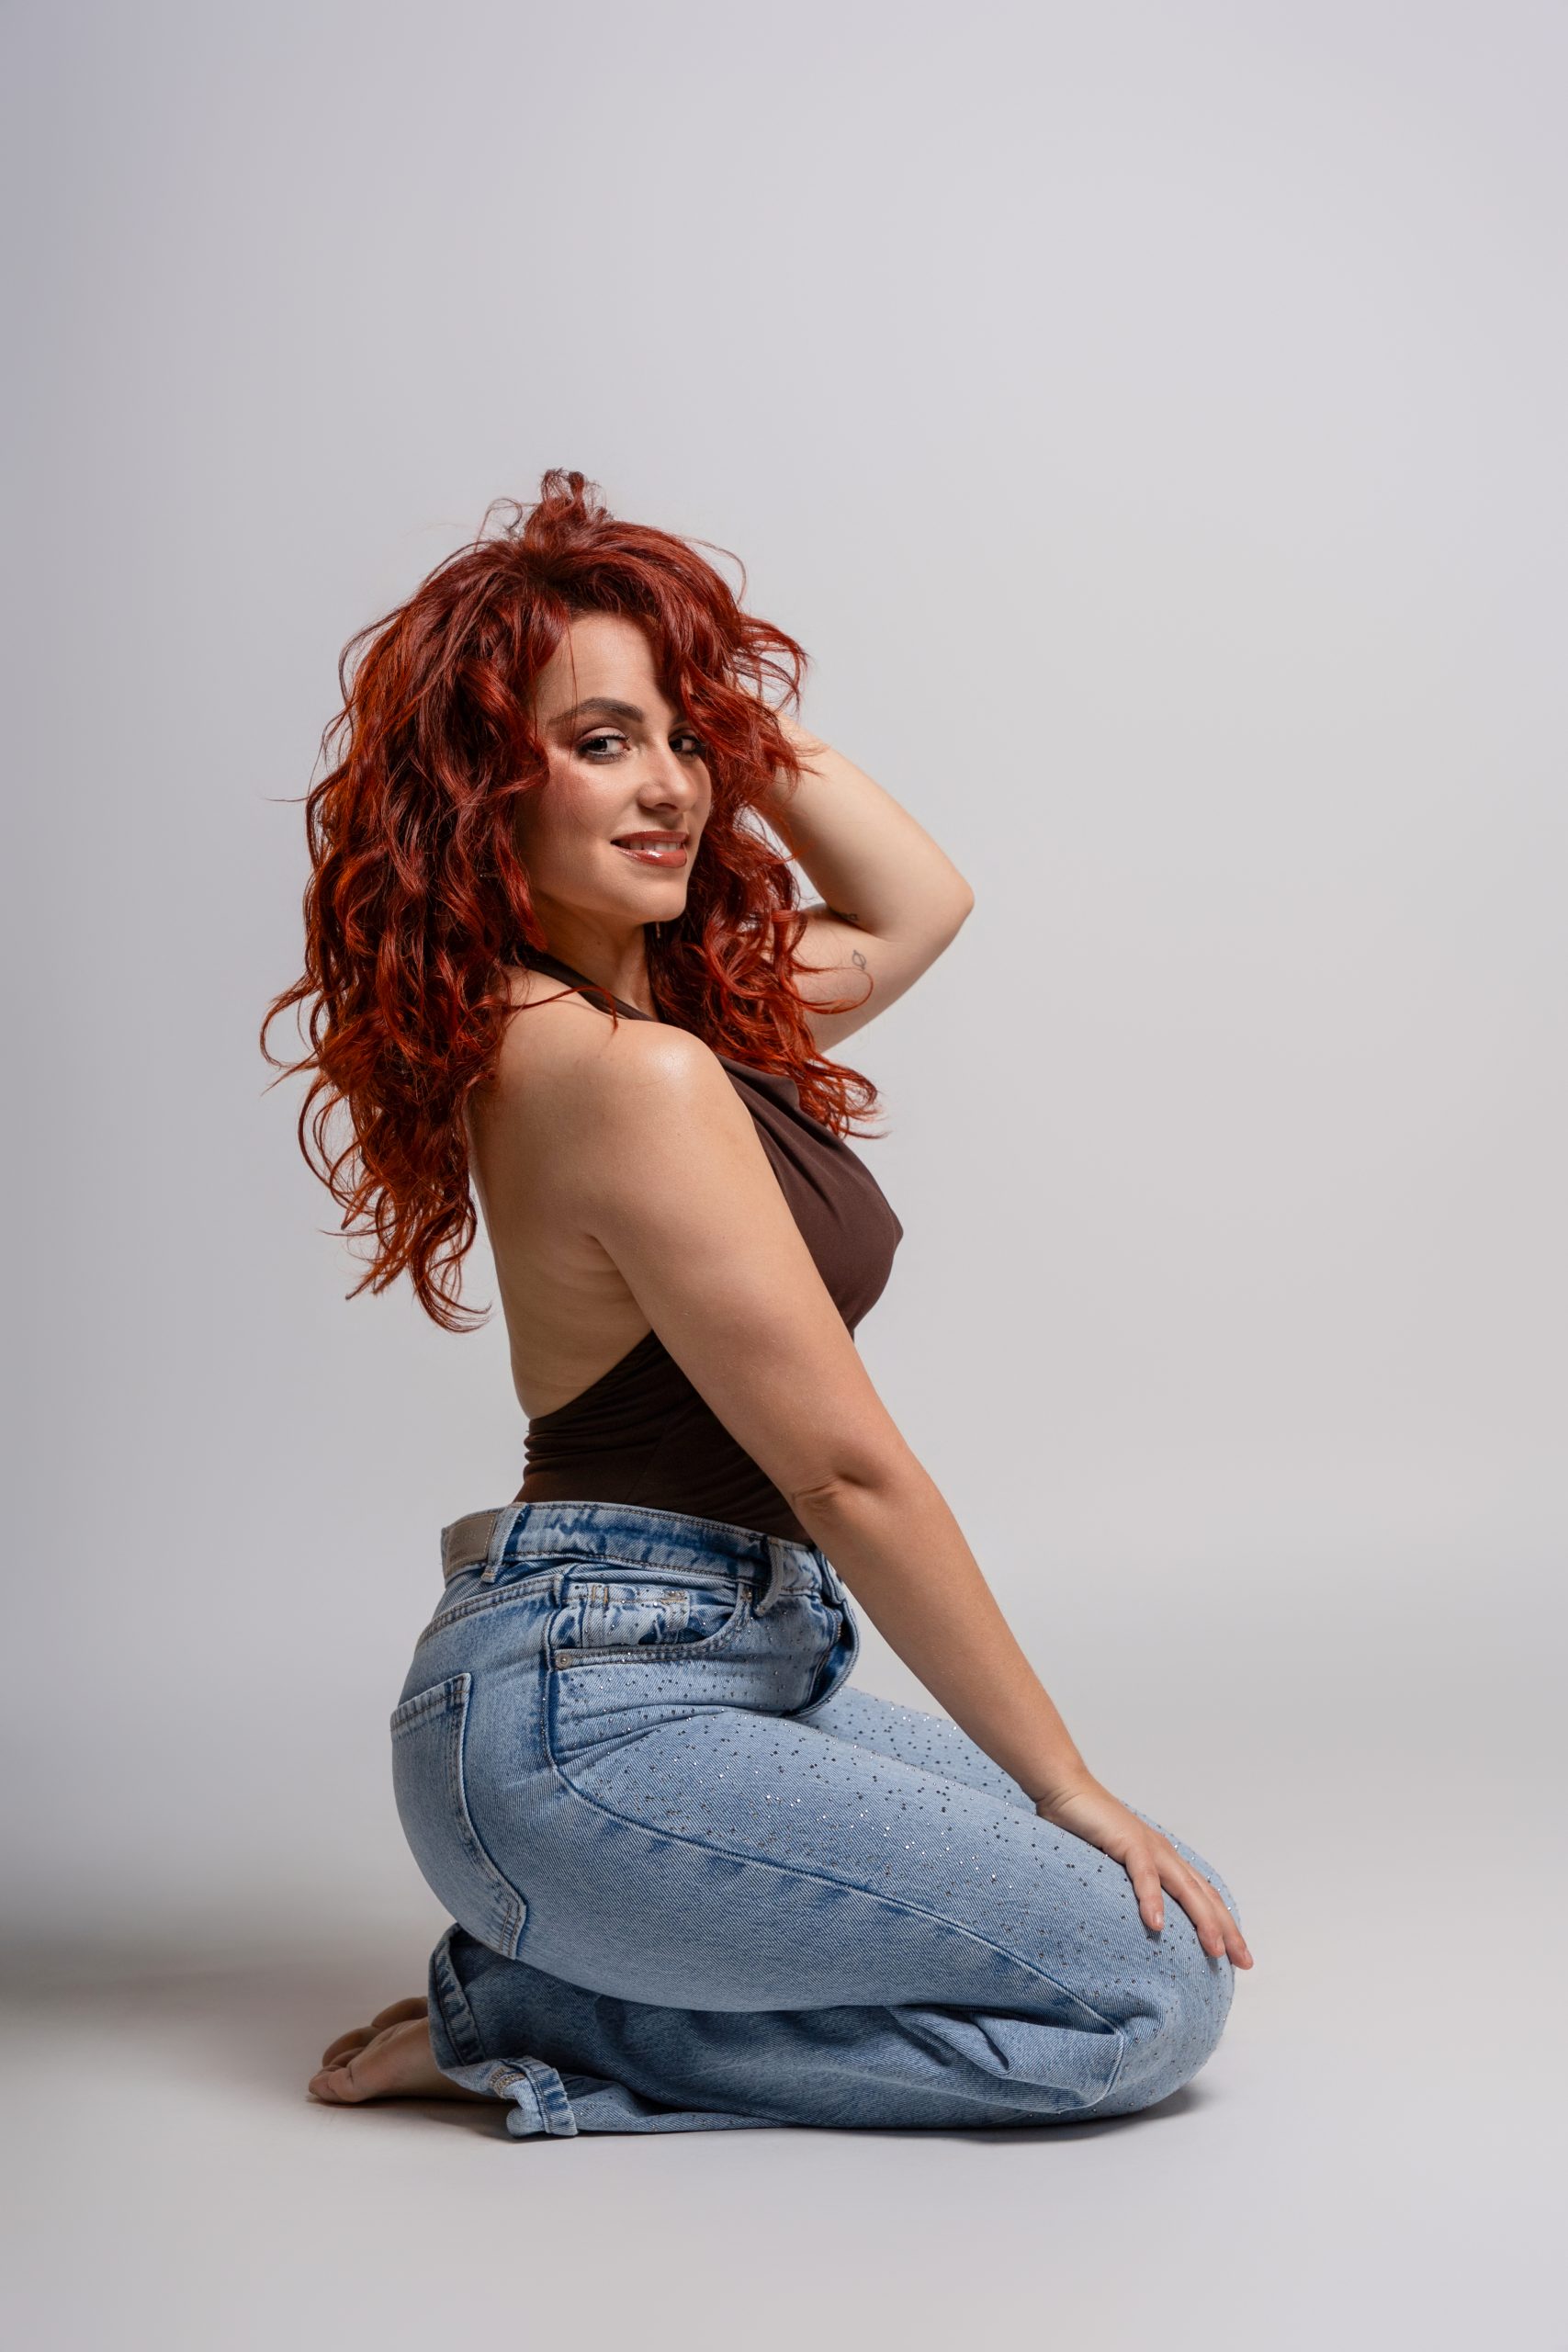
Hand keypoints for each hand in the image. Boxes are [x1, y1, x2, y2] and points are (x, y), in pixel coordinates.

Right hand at [1034, 1773, 1252, 1967]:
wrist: (1066, 1789)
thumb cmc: (1086, 1830)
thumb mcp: (1115, 1867)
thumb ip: (1129, 1889)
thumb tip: (1140, 1923)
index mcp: (1165, 1860)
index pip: (1204, 1896)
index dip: (1224, 1924)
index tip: (1239, 1956)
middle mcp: (1165, 1854)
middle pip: (1205, 1897)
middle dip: (1227, 1930)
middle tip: (1244, 1962)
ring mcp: (1149, 1847)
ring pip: (1185, 1889)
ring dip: (1203, 1921)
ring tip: (1215, 1951)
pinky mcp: (1127, 1842)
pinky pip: (1144, 1875)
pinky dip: (1152, 1900)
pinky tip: (1157, 1924)